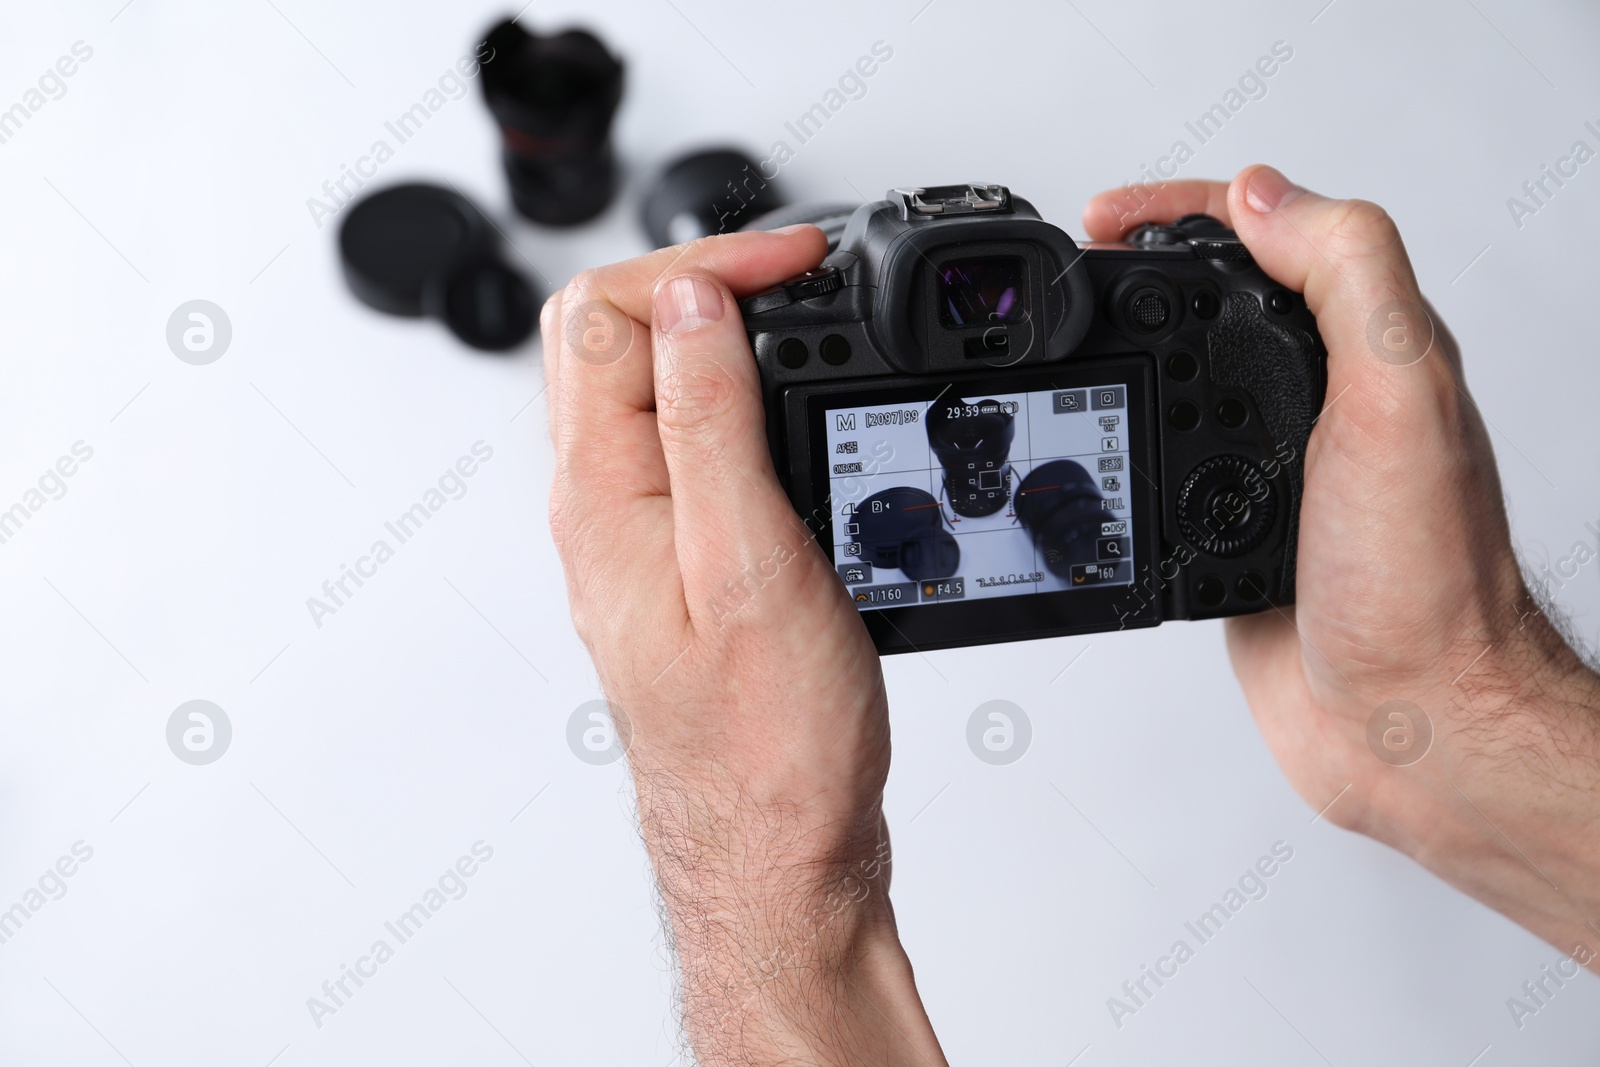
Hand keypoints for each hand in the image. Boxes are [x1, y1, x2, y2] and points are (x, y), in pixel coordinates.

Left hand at [542, 229, 945, 1065]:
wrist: (778, 852)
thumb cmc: (764, 745)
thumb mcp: (747, 563)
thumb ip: (709, 422)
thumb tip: (693, 303)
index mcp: (603, 497)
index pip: (611, 314)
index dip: (705, 263)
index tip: (796, 260)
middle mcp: (603, 509)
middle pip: (614, 337)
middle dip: (705, 279)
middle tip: (799, 274)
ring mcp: (639, 535)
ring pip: (649, 387)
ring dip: (720, 336)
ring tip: (804, 320)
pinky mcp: (681, 561)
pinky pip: (686, 444)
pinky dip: (739, 400)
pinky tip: (794, 412)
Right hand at [1085, 167, 1599, 962]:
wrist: (1409, 719)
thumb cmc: (1427, 582)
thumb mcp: (1400, 400)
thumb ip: (1348, 278)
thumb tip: (1263, 193)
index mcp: (1368, 349)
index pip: (1271, 234)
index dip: (1184, 209)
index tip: (1108, 219)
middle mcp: (1323, 400)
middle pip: (1219, 297)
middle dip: (1139, 268)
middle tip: (1075, 264)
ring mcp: (1274, 465)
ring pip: (1185, 378)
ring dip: (1123, 350)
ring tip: (1071, 337)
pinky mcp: (1233, 526)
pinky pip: (1167, 462)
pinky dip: (1120, 437)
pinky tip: (1095, 438)